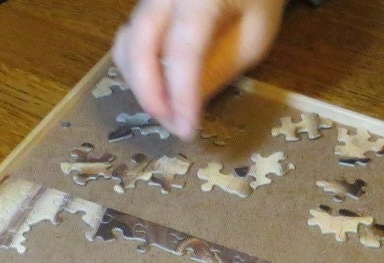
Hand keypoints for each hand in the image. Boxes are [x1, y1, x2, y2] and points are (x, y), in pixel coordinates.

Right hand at [112, 0, 287, 139]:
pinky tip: (161, 93)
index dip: (182, 93)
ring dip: (142, 84)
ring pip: (127, 41)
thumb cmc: (256, 0)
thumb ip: (221, 66)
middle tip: (172, 126)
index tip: (187, 129)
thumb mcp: (253, 37)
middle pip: (139, 40)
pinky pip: (131, 38)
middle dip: (150, 92)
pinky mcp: (145, 5)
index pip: (182, 47)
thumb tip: (191, 104)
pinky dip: (141, 71)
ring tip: (170, 114)